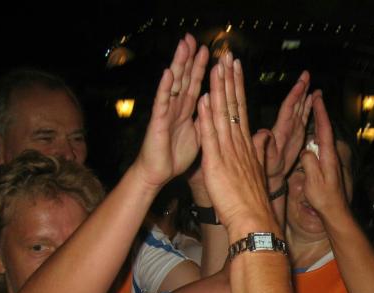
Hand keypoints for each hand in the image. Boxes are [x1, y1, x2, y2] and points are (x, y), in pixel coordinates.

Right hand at [133, 34, 208, 189]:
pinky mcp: (158, 122)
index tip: (210, 52)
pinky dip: (165, 88)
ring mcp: (166, 112)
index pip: (195, 85)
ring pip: (174, 84)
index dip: (202, 69)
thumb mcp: (198, 136)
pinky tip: (168, 73)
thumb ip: (205, 120)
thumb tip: (215, 106)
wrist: (158, 173)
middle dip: (189, 59)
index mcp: (187, 111)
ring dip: (179, 65)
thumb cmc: (175, 155)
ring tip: (183, 46)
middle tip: (193, 38)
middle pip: (184, 79)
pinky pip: (162, 103)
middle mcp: (176, 108)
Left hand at [196, 53, 278, 235]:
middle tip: (227, 55)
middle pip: (233, 106)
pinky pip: (212, 136)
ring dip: (219, 90)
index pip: (240, 110)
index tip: (235, 68)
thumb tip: (263, 137)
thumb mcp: (257, 171)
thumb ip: (259, 151)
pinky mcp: (218, 164)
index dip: (237, 87)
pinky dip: (208, 117)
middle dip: (230, 79)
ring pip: (223, 115)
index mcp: (246, 146)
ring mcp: (229, 152)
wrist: (254, 221)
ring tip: (216, 66)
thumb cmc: (253, 202)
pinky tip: (205, 98)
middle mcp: (239, 144)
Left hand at [257, 71, 311, 181]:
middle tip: (307, 74)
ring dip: (305, 96)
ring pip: (299, 109)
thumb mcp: (265, 157)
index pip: (288, 108)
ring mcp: (292, 130)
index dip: (295, 95)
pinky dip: (308, 107)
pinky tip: (312, 99)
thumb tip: (264, 132)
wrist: (269, 176)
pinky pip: (303, 118)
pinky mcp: (296, 135)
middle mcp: (286, 127)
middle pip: (294, 104)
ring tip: (311, 83)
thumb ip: (264, 144)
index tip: (301, 82)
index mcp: (280, 131)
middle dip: (301, 89)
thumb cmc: (266, 169)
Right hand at [299, 92, 351, 221]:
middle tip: (317, 96)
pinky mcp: (329, 166)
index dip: (321, 113)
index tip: (318, 97)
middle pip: (326, 129)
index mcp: (328, 156)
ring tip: (314, 110)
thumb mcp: (313, 181)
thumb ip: (309, 162)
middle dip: (321, 112)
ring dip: (319, 122)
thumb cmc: (324, 198)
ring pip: (324, 136)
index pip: (324, 129)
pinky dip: (318, 135)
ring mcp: (331, 160)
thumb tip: (306, 150)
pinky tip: (314, 135)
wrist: (335, 211)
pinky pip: (322, 145)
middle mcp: (331, 155)